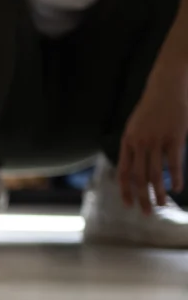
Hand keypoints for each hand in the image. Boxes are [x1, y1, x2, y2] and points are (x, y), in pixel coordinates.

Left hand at [118, 70, 187, 212]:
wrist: (166, 86)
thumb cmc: (151, 107)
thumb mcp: (135, 126)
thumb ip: (133, 146)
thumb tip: (133, 168)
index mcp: (127, 142)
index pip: (123, 173)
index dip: (125, 191)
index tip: (128, 205)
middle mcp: (140, 143)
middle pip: (139, 177)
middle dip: (142, 198)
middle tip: (146, 213)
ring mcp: (157, 140)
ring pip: (156, 173)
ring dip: (158, 192)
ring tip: (161, 204)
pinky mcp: (175, 137)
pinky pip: (174, 162)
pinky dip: (176, 177)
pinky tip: (177, 188)